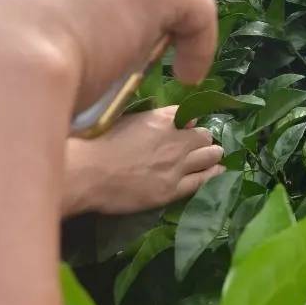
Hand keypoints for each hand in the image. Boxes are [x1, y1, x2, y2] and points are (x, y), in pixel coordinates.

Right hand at [63, 107, 224, 214]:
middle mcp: (176, 139)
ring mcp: (176, 165)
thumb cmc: (98, 142)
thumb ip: (156, 118)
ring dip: (212, 155)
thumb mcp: (128, 119)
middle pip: (204, 136)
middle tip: (200, 146)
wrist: (86, 172)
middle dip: (203, 140)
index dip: (189, 123)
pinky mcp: (172, 189)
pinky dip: (213, 174)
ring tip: (214, 157)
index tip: (188, 129)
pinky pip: (202, 180)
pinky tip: (219, 172)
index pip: (189, 116)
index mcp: (163, 119)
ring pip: (209, 156)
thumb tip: (183, 119)